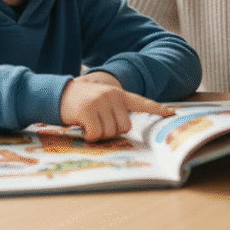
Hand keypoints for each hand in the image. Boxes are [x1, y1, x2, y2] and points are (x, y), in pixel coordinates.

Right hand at [59, 73, 173, 141]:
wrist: (57, 93)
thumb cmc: (81, 102)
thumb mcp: (101, 99)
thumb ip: (115, 110)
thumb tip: (124, 128)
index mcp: (118, 93)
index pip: (141, 101)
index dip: (157, 109)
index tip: (172, 113)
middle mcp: (112, 95)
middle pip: (124, 127)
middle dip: (111, 131)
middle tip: (97, 123)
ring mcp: (100, 102)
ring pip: (110, 132)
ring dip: (98, 134)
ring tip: (88, 122)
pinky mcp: (88, 111)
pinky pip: (95, 134)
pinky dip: (88, 136)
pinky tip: (81, 126)